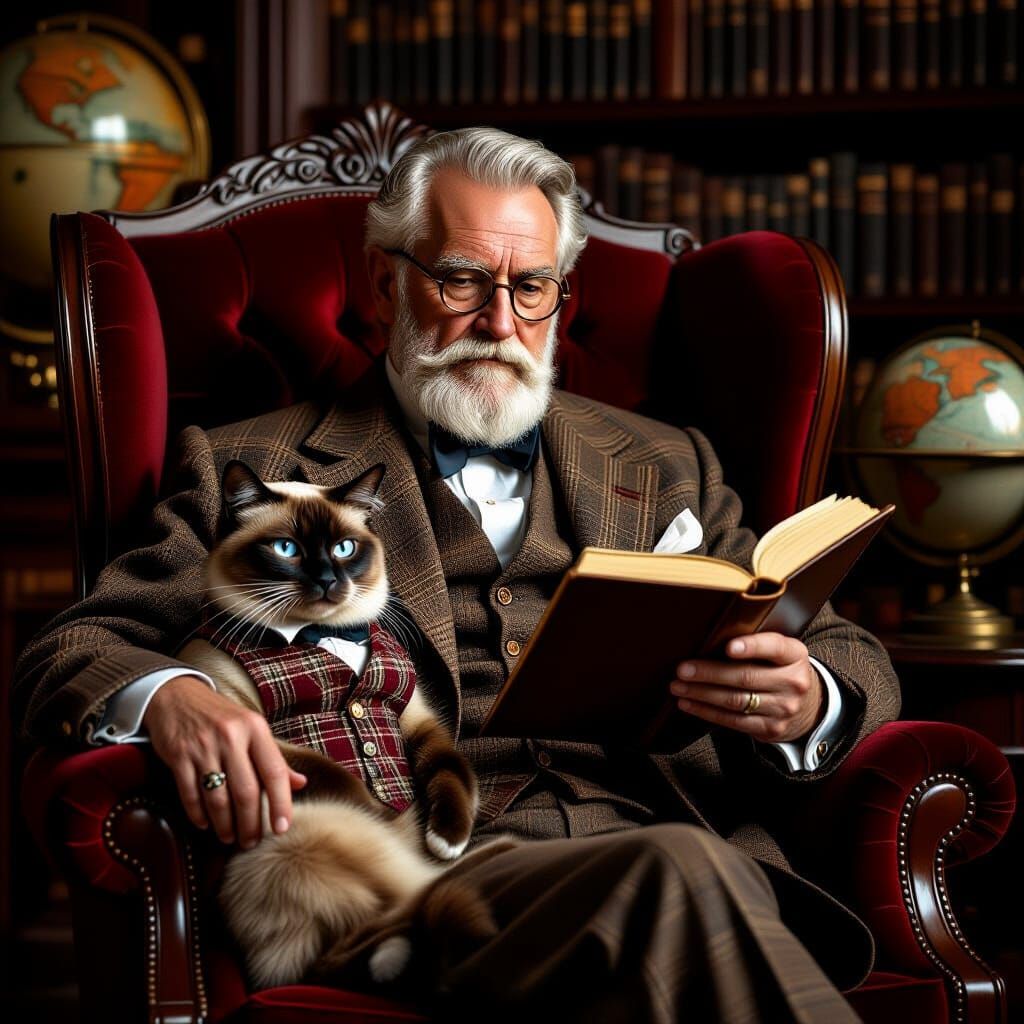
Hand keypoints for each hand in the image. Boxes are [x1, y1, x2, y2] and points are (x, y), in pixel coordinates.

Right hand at [143, 675, 306, 847]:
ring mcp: (203, 746)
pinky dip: (199, 814)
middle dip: (250, 824)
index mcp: (255, 729)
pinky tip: (205, 824)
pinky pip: (191, 794)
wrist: (176, 695)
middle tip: (251, 841)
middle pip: (246, 792)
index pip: (274, 772)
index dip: (281, 804)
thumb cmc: (221, 717)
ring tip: (229, 837)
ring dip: (225, 825)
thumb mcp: (252, 729)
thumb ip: (274, 758)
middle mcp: (231, 736)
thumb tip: (301, 784)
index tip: (282, 829)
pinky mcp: (178, 755)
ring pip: (218, 798)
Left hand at [668, 633, 823, 743]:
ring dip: (701, 694)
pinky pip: (733, 721)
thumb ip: (757, 644)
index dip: (751, 647)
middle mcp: (793, 683)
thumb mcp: (780, 653)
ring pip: (735, 700)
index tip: (728, 647)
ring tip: (678, 686)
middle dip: (709, 673)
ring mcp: (783, 708)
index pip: (774, 647)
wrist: (810, 707)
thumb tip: (711, 638)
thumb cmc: (781, 670)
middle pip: (745, 677)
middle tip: (682, 669)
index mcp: (795, 656)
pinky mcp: (770, 728)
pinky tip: (689, 703)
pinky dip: (707, 712)